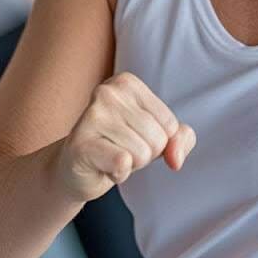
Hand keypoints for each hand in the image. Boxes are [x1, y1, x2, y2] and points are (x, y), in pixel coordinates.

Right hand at [52, 72, 195, 202]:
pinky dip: (119, 174)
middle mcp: (107, 93)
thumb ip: (181, 140)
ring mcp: (91, 116)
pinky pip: (123, 163)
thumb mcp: (158, 138)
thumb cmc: (119, 147)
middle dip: (144, 154)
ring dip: (130, 165)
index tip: (132, 138)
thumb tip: (175, 159)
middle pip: (157, 139)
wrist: (76, 171)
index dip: (158, 142)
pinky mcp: (81, 144)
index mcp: (127, 83)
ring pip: (141, 153)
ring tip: (109, 157)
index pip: (170, 125)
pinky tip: (102, 167)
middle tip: (119, 150)